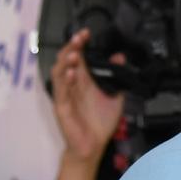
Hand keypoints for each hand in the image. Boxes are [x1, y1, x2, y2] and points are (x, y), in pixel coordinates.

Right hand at [50, 30, 125, 163]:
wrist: (93, 146)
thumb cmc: (100, 122)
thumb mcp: (114, 96)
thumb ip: (116, 77)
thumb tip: (120, 57)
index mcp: (83, 81)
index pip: (78, 58)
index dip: (80, 45)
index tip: (86, 33)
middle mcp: (72, 86)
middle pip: (66, 61)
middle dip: (71, 48)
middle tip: (79, 38)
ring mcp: (66, 95)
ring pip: (60, 73)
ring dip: (66, 62)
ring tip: (75, 53)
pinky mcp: (62, 108)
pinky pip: (61, 92)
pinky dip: (65, 81)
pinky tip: (72, 73)